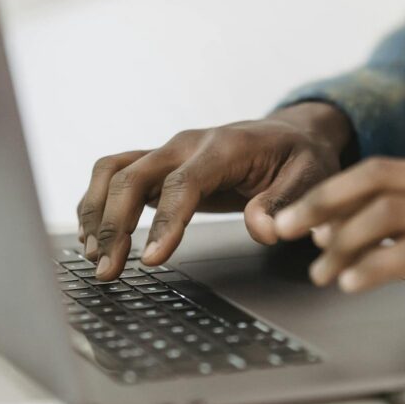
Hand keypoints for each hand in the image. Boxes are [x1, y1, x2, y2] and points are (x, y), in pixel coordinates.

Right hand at [78, 102, 351, 279]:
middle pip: (133, 175)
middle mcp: (187, 144)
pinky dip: (97, 203)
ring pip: (113, 171)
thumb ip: (286, 203)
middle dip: (114, 224)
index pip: (184, 183)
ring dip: (96, 212)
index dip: (164, 222)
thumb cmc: (300, 156)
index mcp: (225, 147)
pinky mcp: (158, 165)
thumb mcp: (310, 177)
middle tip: (108, 270)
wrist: (289, 133)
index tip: (150, 260)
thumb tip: (263, 231)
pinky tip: (94, 237)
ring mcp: (168, 152)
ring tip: (94, 257)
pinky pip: (115, 176)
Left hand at [274, 152, 404, 358]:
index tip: (308, 217)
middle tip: (284, 230)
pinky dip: (369, 267)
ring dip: (339, 243)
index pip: (388, 168)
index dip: (339, 191)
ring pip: (384, 214)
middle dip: (320, 202)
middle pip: (375, 177)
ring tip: (318, 272)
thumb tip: (400, 227)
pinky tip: (351, 284)